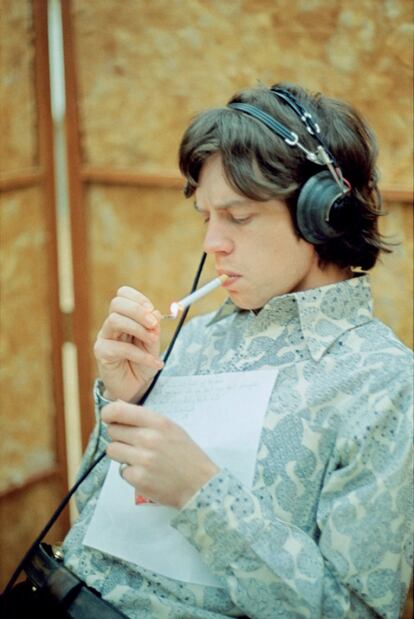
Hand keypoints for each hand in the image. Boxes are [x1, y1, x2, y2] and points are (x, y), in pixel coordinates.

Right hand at [94, 286, 163, 402]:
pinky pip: (120, 348)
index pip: (123, 294)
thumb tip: (155, 313)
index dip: (138, 298)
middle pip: (117, 303)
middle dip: (138, 311)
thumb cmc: (143, 362)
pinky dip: (141, 355)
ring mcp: (104, 337)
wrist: (135, 387)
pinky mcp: (101, 353)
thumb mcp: (153, 342)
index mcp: (124, 316)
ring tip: (154, 341)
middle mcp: (111, 324)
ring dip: (138, 329)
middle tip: (153, 324)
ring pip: (115, 320)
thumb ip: (153, 327)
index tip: (152, 311)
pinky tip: (155, 363)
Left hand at [102, 400, 219, 508]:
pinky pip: (121, 470)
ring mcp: (142, 459)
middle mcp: (148, 438)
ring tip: (138, 458)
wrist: (199, 485)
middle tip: (133, 442)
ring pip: (112, 450)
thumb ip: (145, 419)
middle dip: (120, 436)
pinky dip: (130, 472)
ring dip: (121, 454)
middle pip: (113, 430)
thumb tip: (118, 406)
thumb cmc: (186, 454)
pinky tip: (145, 472)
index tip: (108, 416)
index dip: (109, 412)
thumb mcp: (171, 428)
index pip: (120, 410)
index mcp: (158, 422)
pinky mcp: (138, 478)